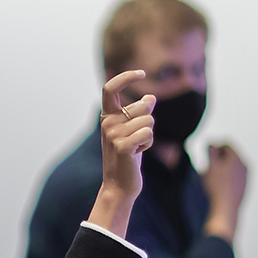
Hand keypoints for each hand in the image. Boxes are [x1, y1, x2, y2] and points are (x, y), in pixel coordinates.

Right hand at [89, 70, 153, 235]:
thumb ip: (140, 114)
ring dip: (149, 136)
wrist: (120, 185)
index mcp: (107, 116)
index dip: (126, 77)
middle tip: (137, 140)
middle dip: (148, 122)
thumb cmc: (128, 157)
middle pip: (142, 107)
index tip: (141, 73)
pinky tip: (137, 154)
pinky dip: (148, 144)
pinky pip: (148, 133)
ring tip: (136, 148)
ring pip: (148, 121)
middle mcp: (107, 123)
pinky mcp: (123, 146)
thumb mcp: (133, 132)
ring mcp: (113, 134)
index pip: (110, 88)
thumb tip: (150, 97)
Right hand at [201, 142, 247, 240]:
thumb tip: (213, 145)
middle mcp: (245, 167)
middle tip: (208, 159)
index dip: (216, 144)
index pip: (228, 144)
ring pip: (233, 166)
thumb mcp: (210, 166)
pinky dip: (226, 175)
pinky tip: (217, 183)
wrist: (225, 209)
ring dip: (222, 166)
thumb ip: (212, 152)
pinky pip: (235, 176)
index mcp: (238, 159)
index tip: (207, 148)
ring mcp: (245, 177)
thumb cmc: (217, 187)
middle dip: (219, 155)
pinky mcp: (243, 187)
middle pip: (231, 154)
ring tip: (211, 173)